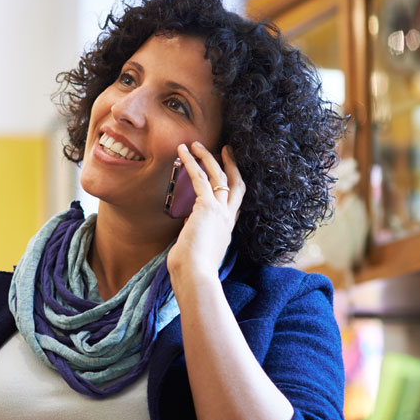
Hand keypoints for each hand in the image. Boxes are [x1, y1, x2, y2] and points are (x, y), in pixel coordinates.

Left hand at [166, 143, 245, 294]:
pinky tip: (183, 151)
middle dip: (231, 165)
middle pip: (236, 184)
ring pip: (219, 176)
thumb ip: (195, 238)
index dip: (232, 187)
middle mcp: (228, 218)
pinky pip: (200, 178)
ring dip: (207, 157)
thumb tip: (187, 230)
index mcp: (227, 230)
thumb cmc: (191, 271)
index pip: (234, 204)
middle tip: (225, 149)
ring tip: (195, 143)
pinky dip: (191, 162)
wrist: (196, 276)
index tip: (228, 175)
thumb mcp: (197, 251)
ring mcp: (221, 211)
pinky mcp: (207, 207)